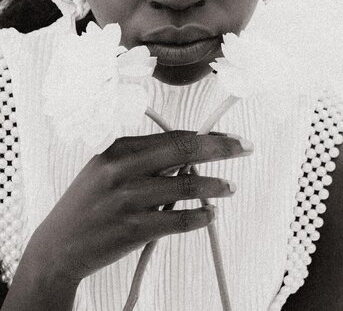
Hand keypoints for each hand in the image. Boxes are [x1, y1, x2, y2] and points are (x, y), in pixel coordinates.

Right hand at [28, 130, 252, 284]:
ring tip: (229, 187)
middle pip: (183, 151)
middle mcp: (122, 169)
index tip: (229, 137)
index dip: (207, 135)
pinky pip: (178, 220)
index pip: (173, 136)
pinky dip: (200, 216)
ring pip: (186, 187)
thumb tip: (190, 155)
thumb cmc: (88, 202)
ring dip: (215, 187)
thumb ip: (144, 158)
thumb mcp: (107, 167)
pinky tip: (210, 214)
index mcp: (118, 148)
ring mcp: (128, 200)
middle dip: (221, 148)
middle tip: (245, 148)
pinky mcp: (134, 229)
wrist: (59, 245)